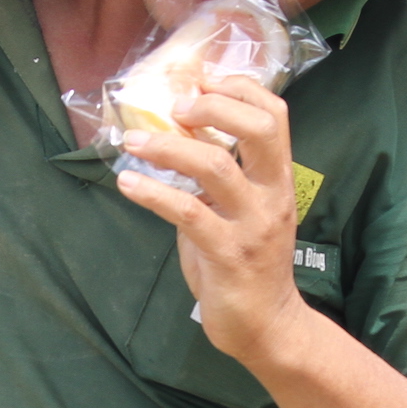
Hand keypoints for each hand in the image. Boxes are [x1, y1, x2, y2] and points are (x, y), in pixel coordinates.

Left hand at [115, 76, 310, 365]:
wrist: (268, 326)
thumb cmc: (247, 263)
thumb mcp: (240, 209)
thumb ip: (217, 174)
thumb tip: (174, 131)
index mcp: (279, 178)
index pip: (275, 115)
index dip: (239, 88)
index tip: (200, 81)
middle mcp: (272, 194)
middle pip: (260, 129)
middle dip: (214, 107)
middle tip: (175, 106)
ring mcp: (253, 224)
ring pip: (216, 166)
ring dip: (168, 146)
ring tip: (133, 140)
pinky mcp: (229, 254)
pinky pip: (187, 213)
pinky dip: (152, 192)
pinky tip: (128, 183)